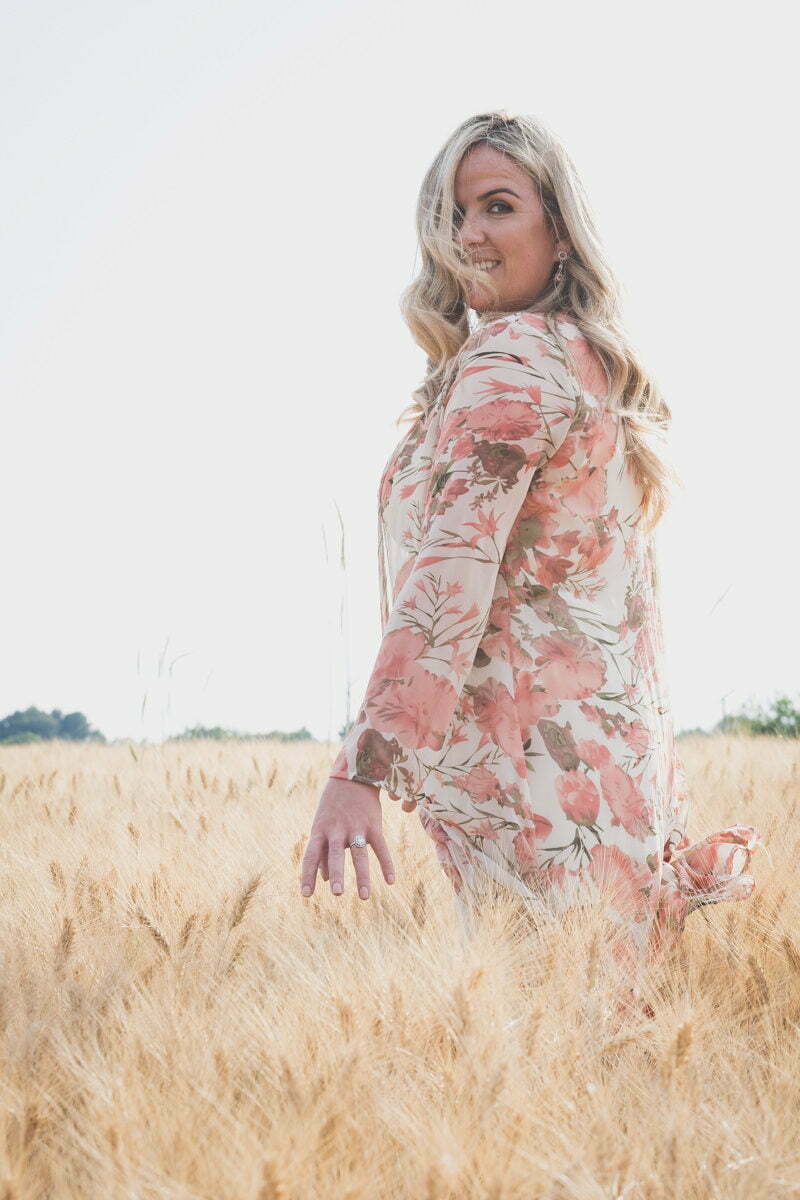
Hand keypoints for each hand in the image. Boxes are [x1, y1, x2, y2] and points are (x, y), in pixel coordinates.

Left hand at [300, 777, 395, 899]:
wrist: (353, 776)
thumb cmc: (333, 805)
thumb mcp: (321, 824)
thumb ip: (321, 851)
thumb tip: (324, 880)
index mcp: (320, 830)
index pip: (311, 856)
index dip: (308, 875)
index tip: (306, 895)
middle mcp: (336, 830)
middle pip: (335, 854)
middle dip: (337, 874)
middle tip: (337, 893)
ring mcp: (356, 827)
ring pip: (359, 854)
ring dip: (362, 876)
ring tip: (364, 897)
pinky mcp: (373, 825)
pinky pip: (381, 848)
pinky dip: (387, 865)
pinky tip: (391, 882)